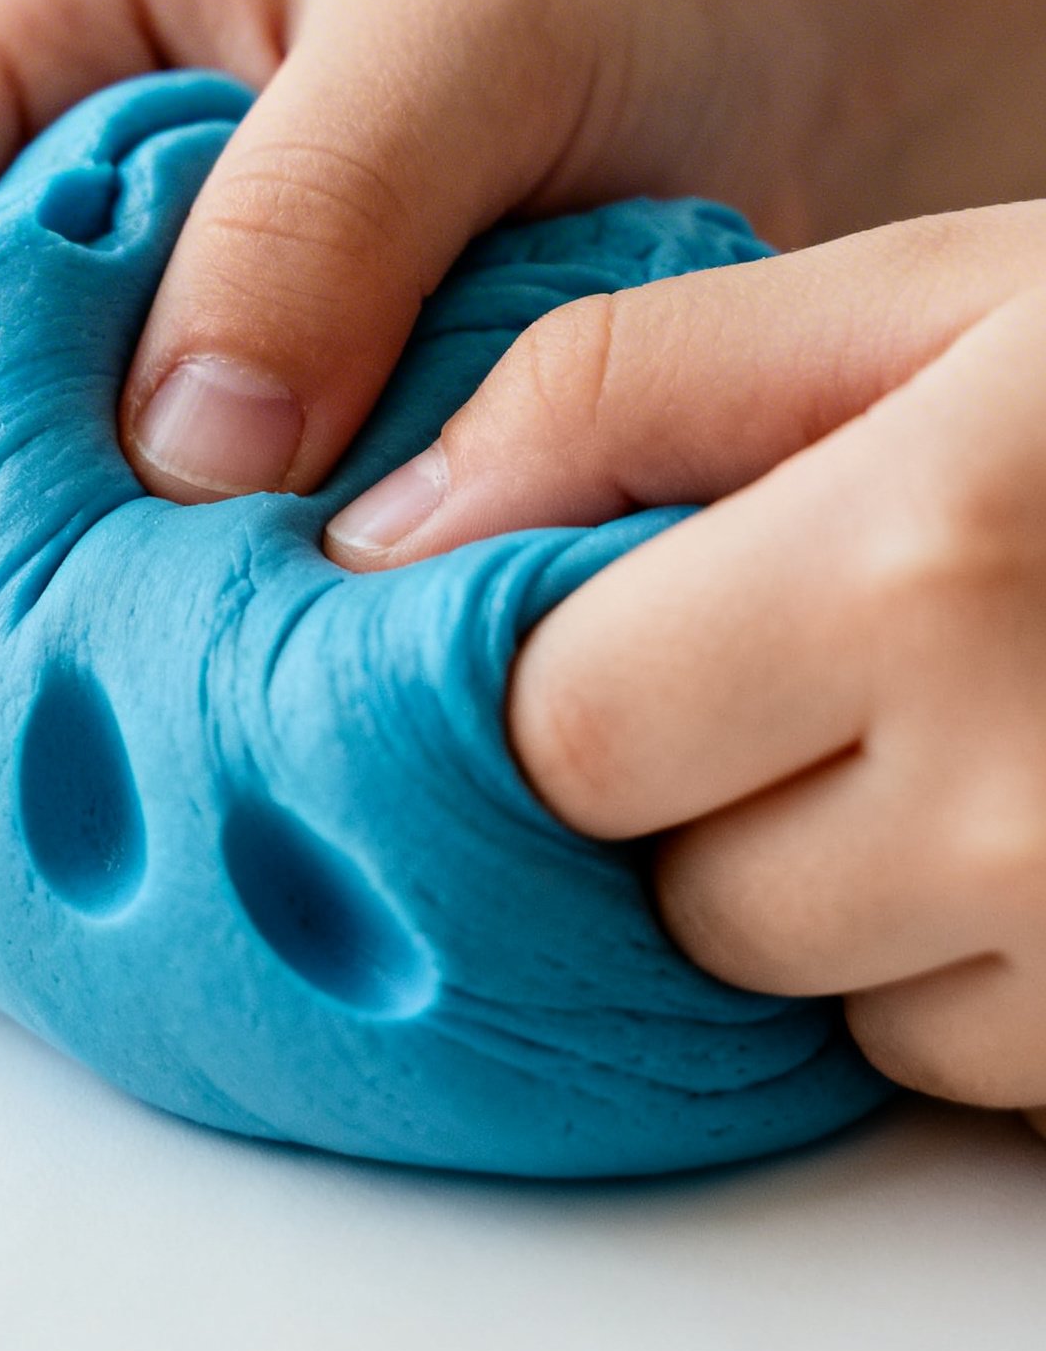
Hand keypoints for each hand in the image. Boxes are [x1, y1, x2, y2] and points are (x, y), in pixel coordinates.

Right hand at [0, 0, 815, 689]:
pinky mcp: (171, 435)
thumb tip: (183, 455)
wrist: (742, 54)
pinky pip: (67, 562)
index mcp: (25, 35)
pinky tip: (155, 731)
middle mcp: (15, 183)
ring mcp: (87, 321)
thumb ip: (323, 215)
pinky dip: (85, 655)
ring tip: (72, 755)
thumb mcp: (474, 41)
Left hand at [327, 205, 1045, 1111]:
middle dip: (702, 773)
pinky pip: (950, 1057)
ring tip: (968, 701)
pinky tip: (1041, 798)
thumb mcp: (918, 293)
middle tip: (826, 629)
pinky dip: (956, 956)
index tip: (626, 601)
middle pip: (677, 883)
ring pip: (810, 990)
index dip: (571, 668)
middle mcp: (1022, 794)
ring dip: (835, 873)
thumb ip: (624, 386)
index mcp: (927, 560)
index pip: (566, 729)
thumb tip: (370, 538)